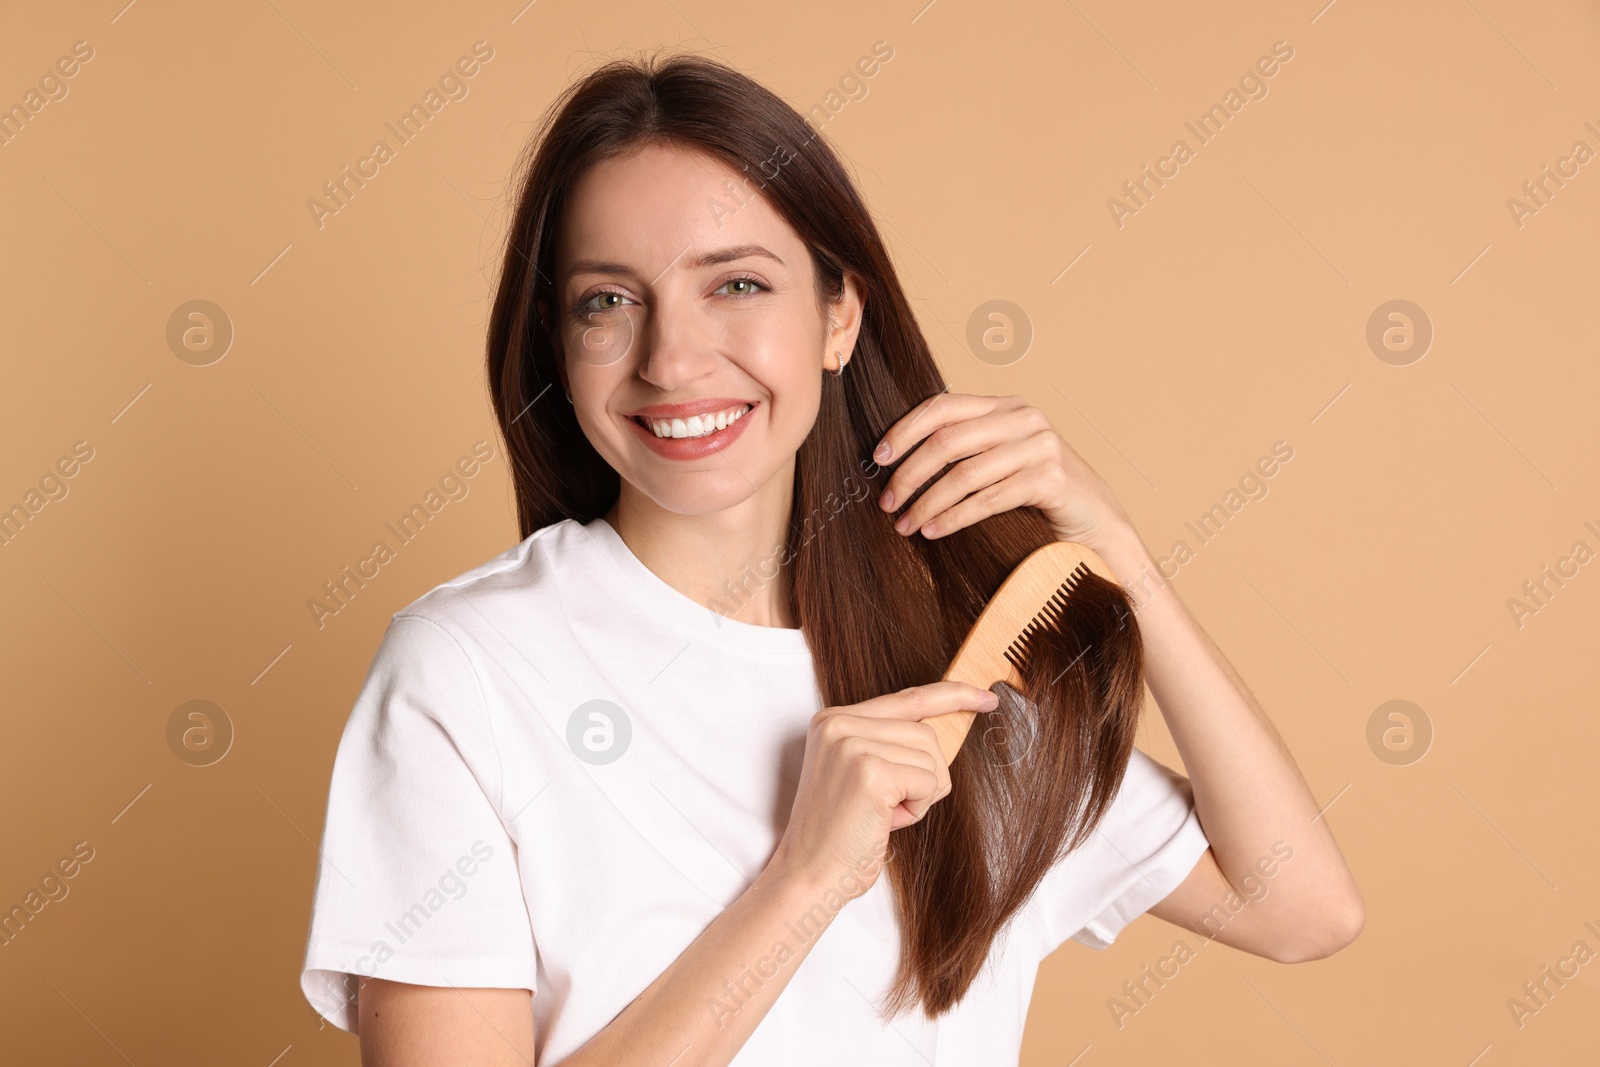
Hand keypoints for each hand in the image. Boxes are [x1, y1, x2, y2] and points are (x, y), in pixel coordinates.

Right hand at [768, 681, 999, 898]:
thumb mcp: (861, 774)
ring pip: (931, 756)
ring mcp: (852, 744)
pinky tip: (885, 822)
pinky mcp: (870, 771)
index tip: (985, 697)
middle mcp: (839, 723)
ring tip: (883, 815)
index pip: (906, 698)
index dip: (951, 695)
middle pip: (926, 732)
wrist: (809, 875)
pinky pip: (928, 782)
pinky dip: (918, 808)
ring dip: (921, 794)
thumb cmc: (841, 834)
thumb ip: (891, 743)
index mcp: (833, 720)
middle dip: (925, 775)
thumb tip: (946, 725)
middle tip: (890, 807)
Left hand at [871, 392, 1134, 552]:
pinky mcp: (1051, 479)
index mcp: (1006, 406)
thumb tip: (899, 463)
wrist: (1097, 522)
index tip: (878, 458)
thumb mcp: (1001, 461)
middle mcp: (1024, 418)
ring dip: (927, 502)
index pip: (943, 407)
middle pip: (947, 441)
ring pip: (964, 473)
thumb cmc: (1038, 496)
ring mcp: (1040, 447)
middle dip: (909, 474)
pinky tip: (933, 531)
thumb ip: (966, 450)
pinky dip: (954, 517)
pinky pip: (988, 499)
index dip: (905, 430)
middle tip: (887, 503)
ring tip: (905, 525)